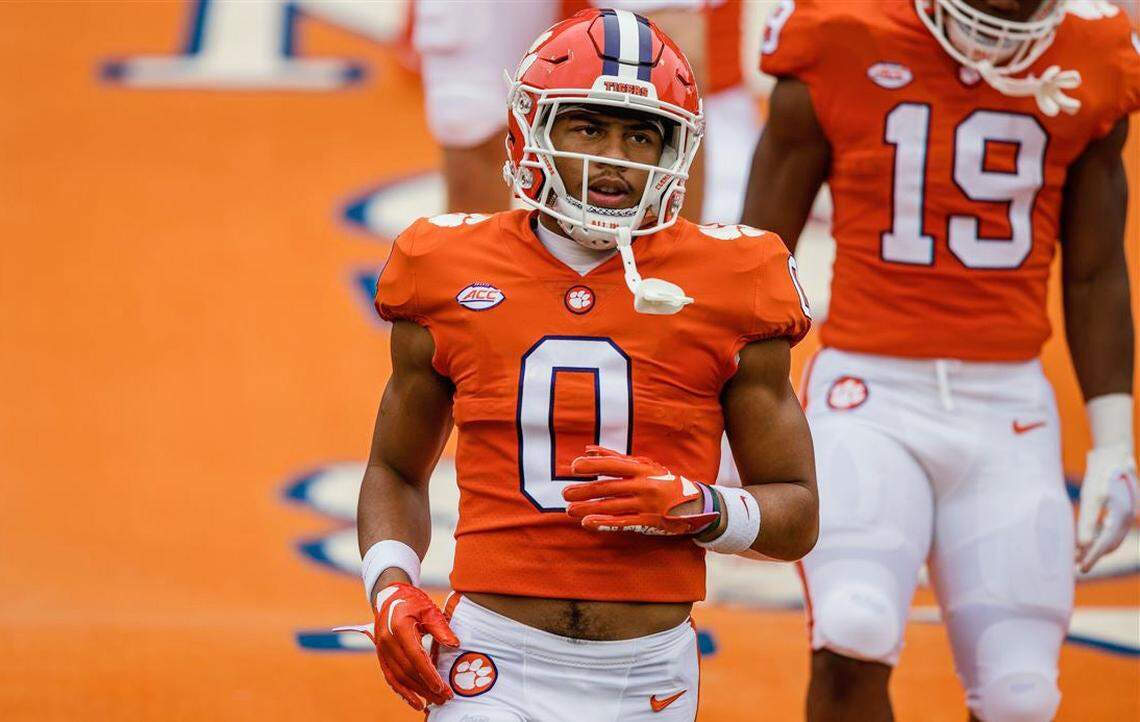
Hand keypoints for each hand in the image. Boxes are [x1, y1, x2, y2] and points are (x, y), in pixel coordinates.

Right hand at [333, 583, 459, 710]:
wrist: (389, 597)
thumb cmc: (412, 601)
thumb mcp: (429, 609)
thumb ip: (440, 627)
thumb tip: (455, 644)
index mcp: (399, 628)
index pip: (415, 657)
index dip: (428, 674)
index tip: (442, 687)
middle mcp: (387, 641)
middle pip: (407, 671)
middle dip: (426, 687)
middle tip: (444, 698)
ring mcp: (382, 650)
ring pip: (399, 677)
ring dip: (417, 692)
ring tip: (435, 702)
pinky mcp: (381, 657)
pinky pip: (391, 678)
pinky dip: (402, 692)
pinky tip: (416, 702)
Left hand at [562, 445, 718, 535]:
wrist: (695, 504)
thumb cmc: (664, 481)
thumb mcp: (645, 466)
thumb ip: (616, 458)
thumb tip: (588, 450)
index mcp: (642, 469)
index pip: (613, 465)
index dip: (593, 466)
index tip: (574, 467)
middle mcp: (644, 486)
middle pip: (609, 488)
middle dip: (585, 490)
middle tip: (565, 493)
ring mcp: (646, 505)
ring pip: (612, 506)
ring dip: (588, 508)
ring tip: (570, 509)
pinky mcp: (647, 522)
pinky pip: (622, 522)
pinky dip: (604, 522)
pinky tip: (588, 522)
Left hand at [1076, 442, 1138, 573]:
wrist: (1113, 453)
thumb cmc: (1101, 473)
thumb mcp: (1091, 496)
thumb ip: (1088, 521)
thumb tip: (1083, 545)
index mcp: (1123, 515)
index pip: (1106, 543)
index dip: (1093, 556)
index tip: (1081, 567)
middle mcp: (1128, 517)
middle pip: (1110, 543)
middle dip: (1094, 555)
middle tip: (1078, 568)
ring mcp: (1127, 514)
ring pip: (1112, 537)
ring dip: (1097, 548)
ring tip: (1079, 557)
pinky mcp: (1123, 510)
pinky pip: (1113, 529)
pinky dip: (1101, 537)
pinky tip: (1088, 542)